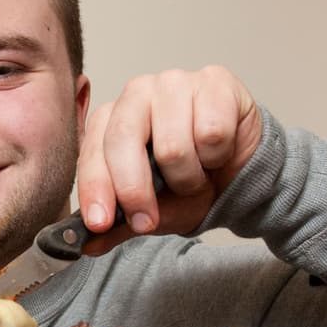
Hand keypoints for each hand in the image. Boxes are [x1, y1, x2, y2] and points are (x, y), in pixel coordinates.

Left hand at [76, 66, 261, 239]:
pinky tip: (218, 153)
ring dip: (188, 177)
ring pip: (173, 146)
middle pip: (124, 142)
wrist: (239, 172)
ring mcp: (175, 82)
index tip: (100, 223)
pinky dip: (217, 157)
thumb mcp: (150, 212)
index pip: (93, 152)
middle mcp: (137, 94)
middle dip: (135, 190)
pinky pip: (212, 133)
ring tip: (195, 174)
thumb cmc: (190, 183)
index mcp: (110, 120)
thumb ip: (117, 226)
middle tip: (149, 219)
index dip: (96, 189)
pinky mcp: (215, 81)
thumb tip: (86, 245)